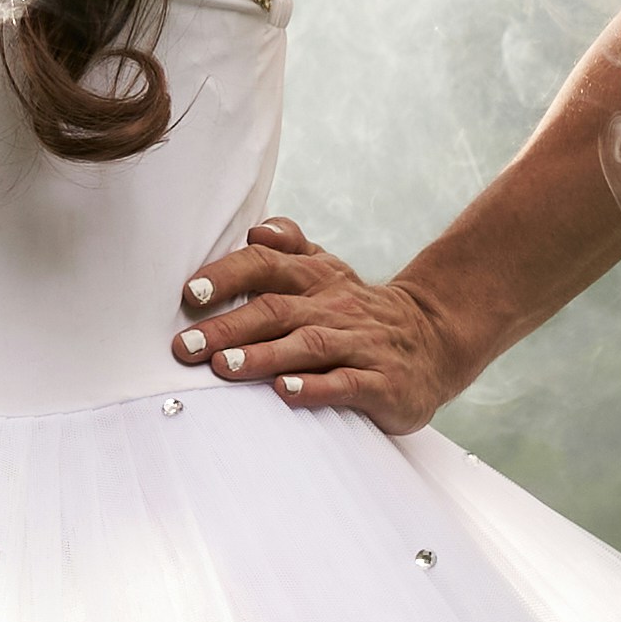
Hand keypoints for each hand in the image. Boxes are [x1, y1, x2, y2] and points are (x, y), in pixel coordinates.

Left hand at [169, 218, 466, 436]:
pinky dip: (315, 387)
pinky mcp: (381, 383)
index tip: (190, 293)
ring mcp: (360, 344)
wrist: (434, 341)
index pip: (268, 265)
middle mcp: (335, 307)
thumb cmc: (359, 312)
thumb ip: (290, 247)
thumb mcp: (329, 270)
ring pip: (308, 345)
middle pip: (277, 310)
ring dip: (264, 356)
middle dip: (229, 327)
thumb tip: (255, 229)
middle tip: (187, 346)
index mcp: (317, 278)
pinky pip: (347, 383)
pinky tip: (285, 392)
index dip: (228, 276)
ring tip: (224, 367)